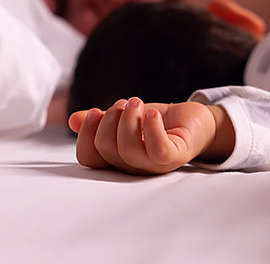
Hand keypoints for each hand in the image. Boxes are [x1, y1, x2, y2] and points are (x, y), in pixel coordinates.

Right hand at [69, 97, 231, 174]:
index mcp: (116, 159)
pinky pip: (157, 150)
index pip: (88, 157)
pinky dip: (151, 128)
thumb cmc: (158, 122)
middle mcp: (132, 166)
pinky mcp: (174, 157)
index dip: (86, 133)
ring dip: (128, 119)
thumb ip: (101, 120)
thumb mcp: (125, 116)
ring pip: (128, 150)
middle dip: (110, 119)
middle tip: (124, 103)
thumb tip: (73, 120)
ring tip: (137, 102)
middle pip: (105, 149)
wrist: (195, 121)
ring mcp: (153, 165)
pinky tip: (152, 113)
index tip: (96, 111)